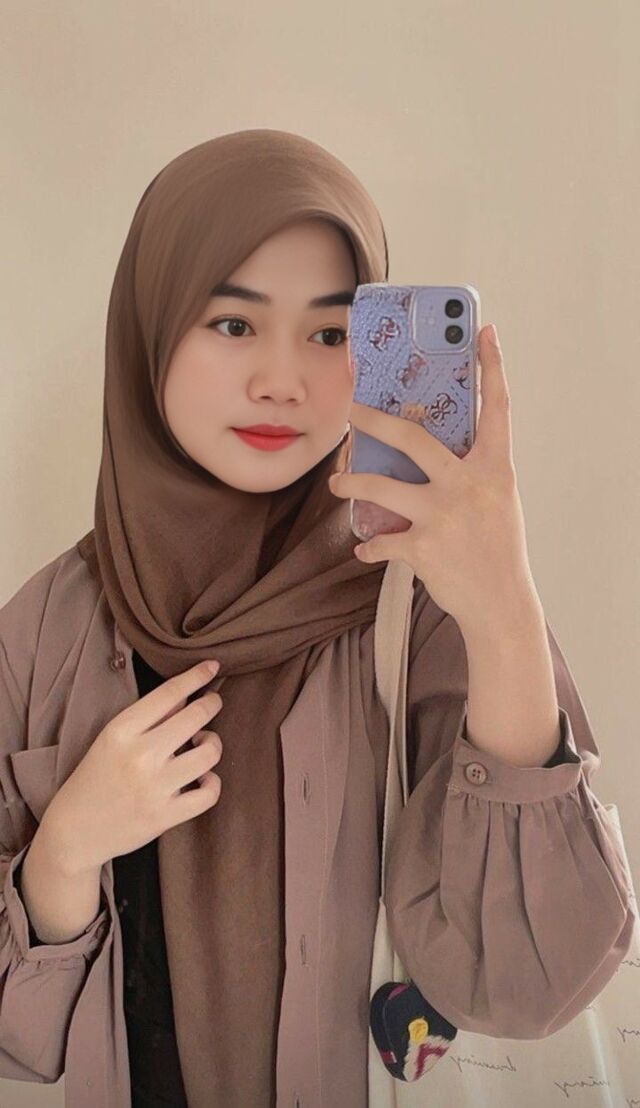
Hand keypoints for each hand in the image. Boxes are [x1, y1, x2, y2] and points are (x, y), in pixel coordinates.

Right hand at [41, 661, 223, 874]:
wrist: (74, 831)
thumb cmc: (94, 778)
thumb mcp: (112, 739)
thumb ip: (149, 717)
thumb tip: (185, 695)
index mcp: (121, 731)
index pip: (168, 693)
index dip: (196, 677)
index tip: (212, 666)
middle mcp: (140, 756)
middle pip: (196, 717)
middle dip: (212, 704)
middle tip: (213, 703)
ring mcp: (155, 788)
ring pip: (209, 754)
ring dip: (213, 744)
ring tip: (202, 744)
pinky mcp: (165, 816)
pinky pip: (210, 793)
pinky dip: (212, 782)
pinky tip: (203, 778)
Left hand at [329, 323, 538, 632]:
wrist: (501, 605)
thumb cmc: (497, 550)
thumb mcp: (496, 501)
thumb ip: (470, 472)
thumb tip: (426, 449)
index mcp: (495, 469)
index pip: (497, 409)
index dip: (492, 368)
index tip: (484, 333)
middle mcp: (469, 485)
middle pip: (413, 437)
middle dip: (374, 421)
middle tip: (352, 411)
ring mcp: (444, 515)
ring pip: (380, 486)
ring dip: (351, 483)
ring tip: (339, 482)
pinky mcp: (423, 547)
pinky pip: (381, 541)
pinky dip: (369, 546)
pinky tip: (364, 549)